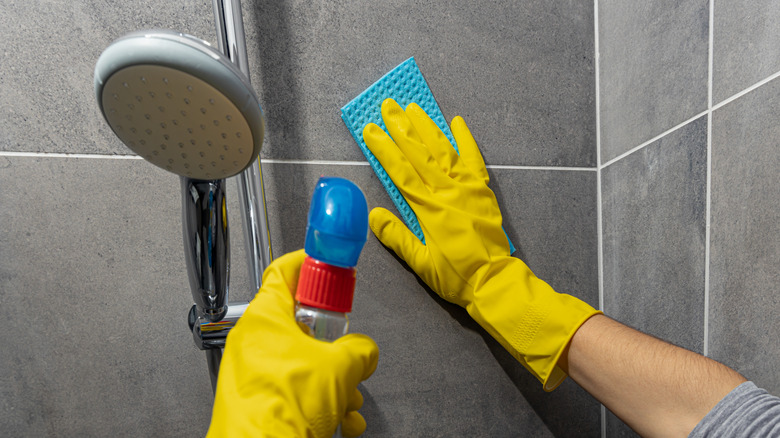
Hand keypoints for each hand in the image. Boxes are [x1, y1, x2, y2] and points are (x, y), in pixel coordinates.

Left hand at [207, 249, 378, 437]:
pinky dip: (319, 402)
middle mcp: (252, 340)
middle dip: (333, 343)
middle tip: (347, 349)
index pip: (283, 271)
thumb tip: (363, 352)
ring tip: (348, 398)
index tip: (324, 263)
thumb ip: (360, 349)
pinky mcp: (255, 400)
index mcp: (265, 317)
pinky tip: (340, 418)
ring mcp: (251, 371)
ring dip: (332, 380)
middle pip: (299, 323)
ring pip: (300, 362)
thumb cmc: (282, 406)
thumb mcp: (342, 366)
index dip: (308, 262)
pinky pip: (292, 389)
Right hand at [363, 99, 599, 389]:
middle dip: (402, 128)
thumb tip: (373, 214)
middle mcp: (446, 192)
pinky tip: (456, 122)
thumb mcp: (419, 262)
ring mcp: (467, 188)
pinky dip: (465, 140)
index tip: (370, 130)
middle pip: (420, 153)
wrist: (493, 280)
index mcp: (428, 209)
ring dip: (428, 127)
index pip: (400, 172)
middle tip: (388, 105)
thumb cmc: (454, 275)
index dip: (384, 149)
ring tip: (414, 108)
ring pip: (444, 150)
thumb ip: (397, 237)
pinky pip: (473, 160)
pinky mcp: (482, 191)